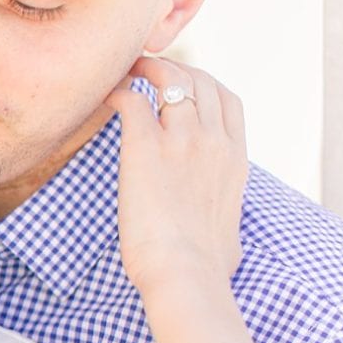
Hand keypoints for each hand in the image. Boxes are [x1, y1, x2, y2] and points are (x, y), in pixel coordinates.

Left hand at [102, 56, 248, 296]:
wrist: (187, 274)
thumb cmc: (205, 267)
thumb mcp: (230, 229)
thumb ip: (224, 216)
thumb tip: (224, 242)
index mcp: (236, 159)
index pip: (228, 100)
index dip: (203, 85)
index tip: (180, 85)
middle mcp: (214, 141)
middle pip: (200, 80)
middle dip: (173, 68)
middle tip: (146, 72)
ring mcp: (182, 141)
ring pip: (169, 80)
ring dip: (145, 71)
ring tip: (125, 73)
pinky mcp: (146, 148)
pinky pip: (132, 100)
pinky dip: (119, 92)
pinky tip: (106, 97)